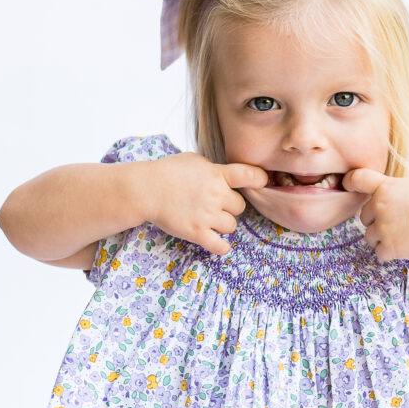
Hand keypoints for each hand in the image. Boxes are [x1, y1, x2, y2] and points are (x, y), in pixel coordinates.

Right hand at [142, 152, 267, 254]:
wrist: (146, 189)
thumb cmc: (167, 171)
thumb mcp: (194, 160)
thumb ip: (214, 169)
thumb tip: (225, 175)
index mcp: (217, 174)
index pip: (250, 176)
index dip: (260, 180)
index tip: (261, 182)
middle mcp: (216, 195)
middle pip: (240, 206)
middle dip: (230, 207)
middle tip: (215, 205)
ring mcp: (207, 215)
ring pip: (231, 226)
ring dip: (223, 224)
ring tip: (209, 220)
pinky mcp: (197, 233)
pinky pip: (220, 246)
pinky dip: (221, 247)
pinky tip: (218, 243)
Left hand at [341, 168, 408, 261]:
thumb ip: (389, 192)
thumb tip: (376, 203)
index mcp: (386, 187)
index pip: (357, 179)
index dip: (349, 182)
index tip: (347, 185)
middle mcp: (380, 205)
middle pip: (364, 217)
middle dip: (377, 221)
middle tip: (400, 222)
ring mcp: (383, 227)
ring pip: (370, 237)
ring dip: (383, 239)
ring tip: (406, 234)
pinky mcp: (389, 246)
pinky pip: (379, 253)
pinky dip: (390, 252)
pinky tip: (406, 245)